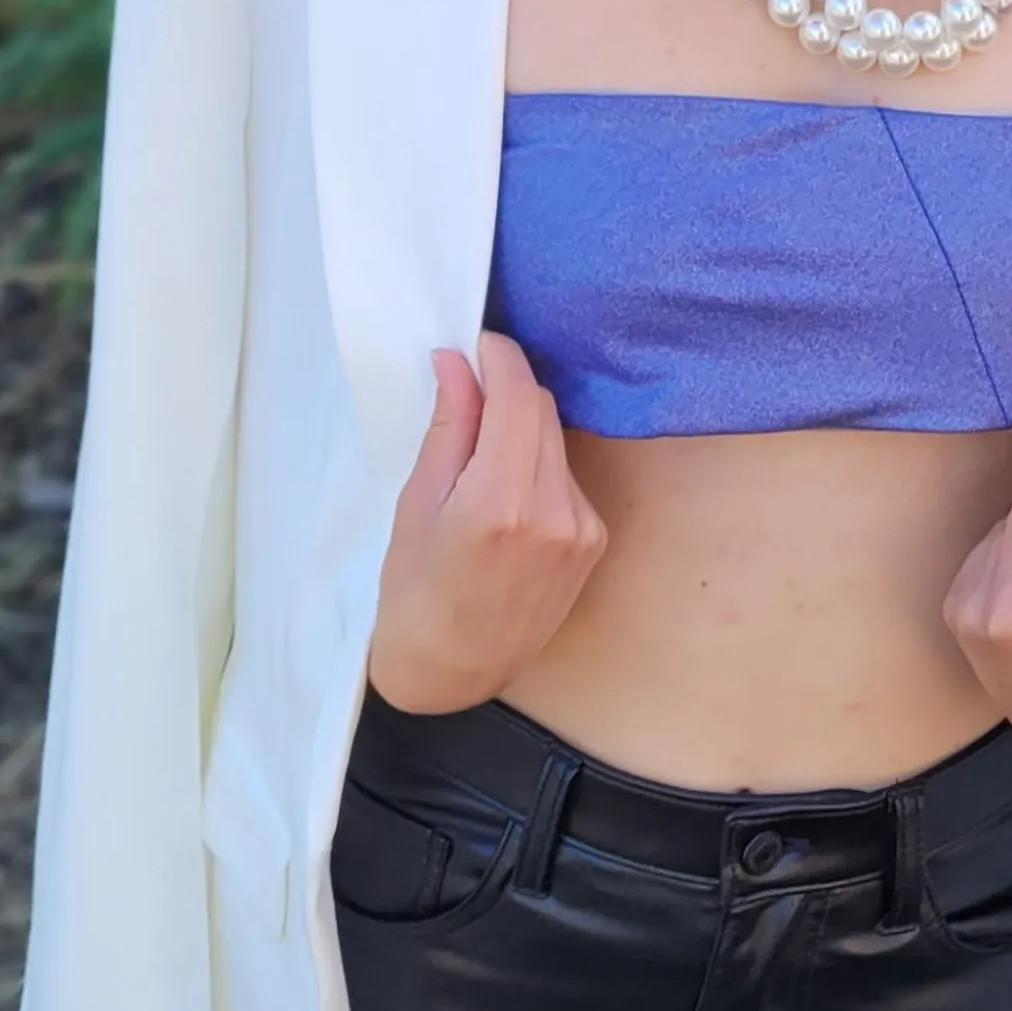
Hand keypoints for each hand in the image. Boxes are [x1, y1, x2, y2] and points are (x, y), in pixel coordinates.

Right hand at [367, 333, 607, 712]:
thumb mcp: (417, 503)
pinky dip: (537, 466)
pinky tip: (506, 494)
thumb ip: (448, 427)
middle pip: (542, 410)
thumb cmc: (417, 591)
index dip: (499, 357)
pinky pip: (565, 475)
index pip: (518, 396)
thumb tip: (456, 361)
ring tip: (480, 452)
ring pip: (556, 440)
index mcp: (500, 503)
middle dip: (507, 389)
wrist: (454, 668)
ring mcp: (582, 527)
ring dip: (522, 427)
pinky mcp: (594, 539)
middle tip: (467, 388)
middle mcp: (554, 512)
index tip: (476, 341)